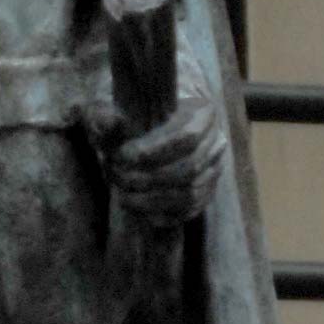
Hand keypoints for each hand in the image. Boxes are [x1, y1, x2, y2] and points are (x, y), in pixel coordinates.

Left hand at [109, 72, 226, 225]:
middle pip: (189, 168)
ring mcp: (214, 169)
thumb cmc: (135, 115)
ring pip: (190, 193)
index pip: (186, 137)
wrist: (151, 129)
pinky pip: (191, 210)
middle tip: (119, 179)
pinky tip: (142, 213)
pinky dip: (166, 215)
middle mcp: (216, 141)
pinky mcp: (208, 190)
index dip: (154, 151)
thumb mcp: (117, 108)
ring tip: (124, 198)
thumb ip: (108, 115)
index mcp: (203, 112)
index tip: (123, 156)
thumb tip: (109, 123)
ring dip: (153, 200)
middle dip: (150, 178)